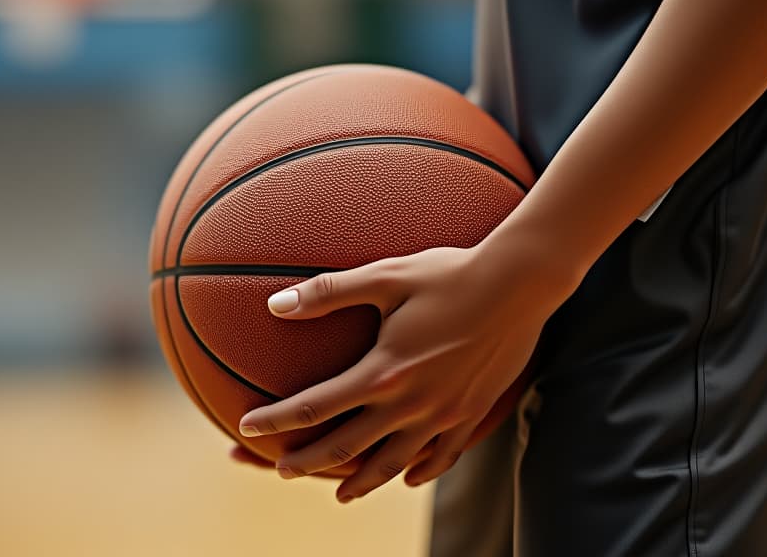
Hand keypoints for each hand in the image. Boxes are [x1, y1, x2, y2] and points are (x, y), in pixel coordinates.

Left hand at [238, 245, 579, 502]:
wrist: (520, 284)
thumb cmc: (449, 272)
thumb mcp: (385, 275)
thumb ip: (328, 292)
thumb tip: (275, 304)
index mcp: (383, 372)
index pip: (315, 407)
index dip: (276, 421)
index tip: (246, 428)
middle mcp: (411, 403)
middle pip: (347, 447)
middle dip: (309, 462)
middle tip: (280, 470)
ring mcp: (444, 415)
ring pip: (393, 463)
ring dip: (361, 482)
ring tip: (340, 494)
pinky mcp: (472, 414)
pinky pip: (442, 458)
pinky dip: (419, 472)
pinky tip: (408, 478)